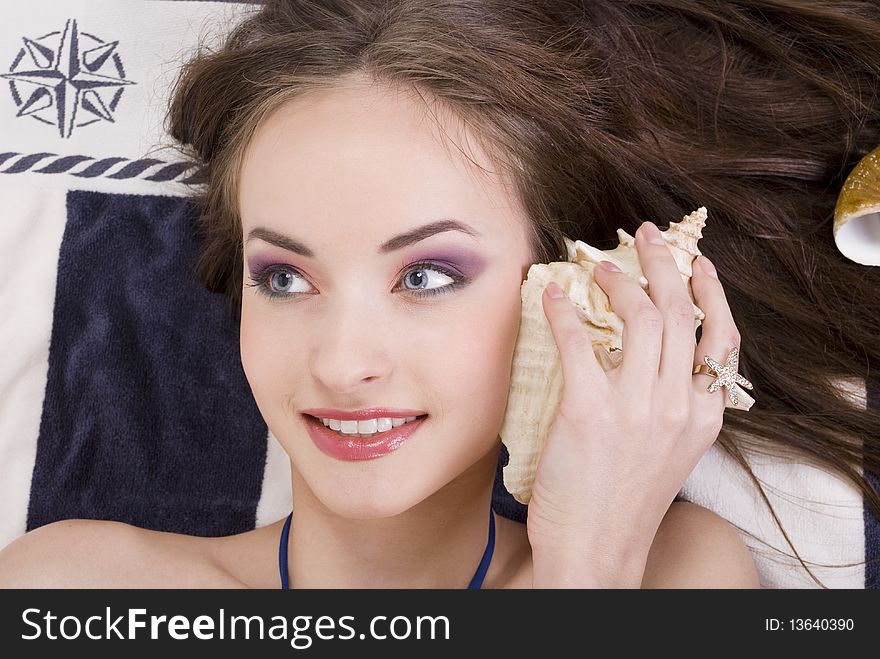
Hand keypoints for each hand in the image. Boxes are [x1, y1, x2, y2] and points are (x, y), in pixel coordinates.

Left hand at [526, 221, 740, 586]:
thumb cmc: (626, 504)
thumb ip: (674, 406)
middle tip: (646, 236)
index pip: (720, 338)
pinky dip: (564, 312)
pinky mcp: (589, 412)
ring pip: (639, 318)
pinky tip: (553, 295)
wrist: (597, 551)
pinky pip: (579, 342)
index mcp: (703, 416)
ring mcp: (636, 408)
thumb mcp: (671, 454)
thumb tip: (656, 359)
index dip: (710, 293)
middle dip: (664, 265)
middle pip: (680, 314)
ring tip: (598, 266)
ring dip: (617, 281)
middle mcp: (678, 406)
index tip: (696, 263)